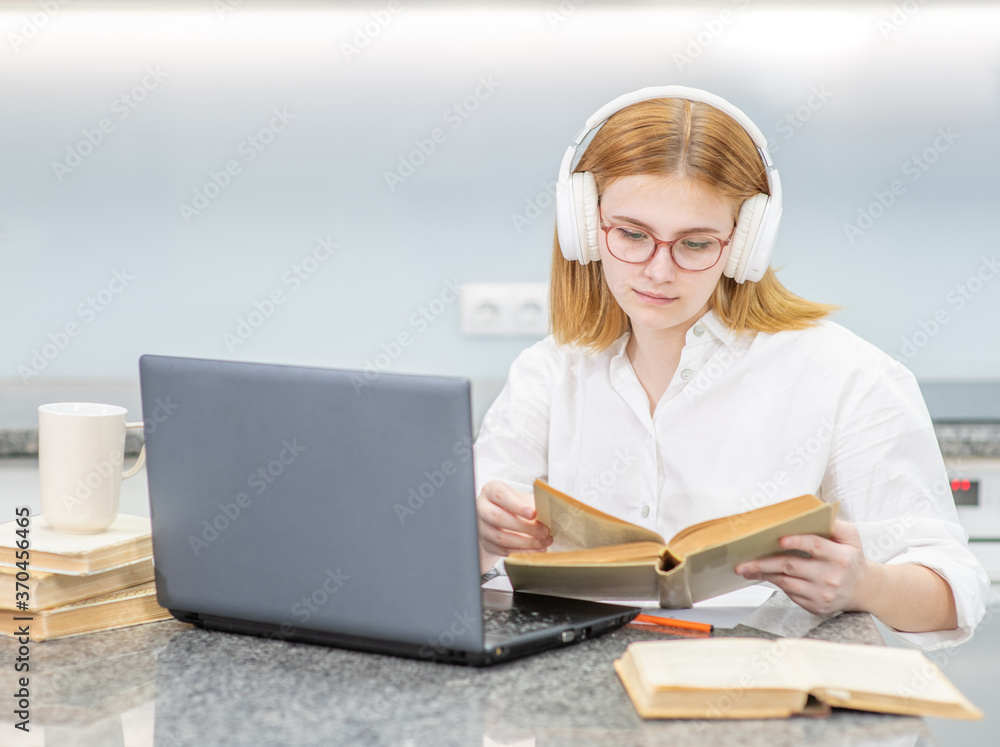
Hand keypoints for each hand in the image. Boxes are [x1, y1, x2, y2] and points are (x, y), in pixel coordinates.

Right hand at [476, 480, 551, 568]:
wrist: (500, 514)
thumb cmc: (513, 503)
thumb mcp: (522, 497)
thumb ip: (532, 503)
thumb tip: (547, 513)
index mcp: (490, 491)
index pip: (501, 496)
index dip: (517, 506)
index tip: (533, 514)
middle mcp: (482, 508)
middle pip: (498, 518)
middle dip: (524, 527)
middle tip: (544, 532)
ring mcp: (481, 528)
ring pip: (501, 538)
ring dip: (525, 543)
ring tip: (543, 542)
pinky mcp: (487, 544)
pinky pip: (503, 550)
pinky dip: (521, 552)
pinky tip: (535, 549)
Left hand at [734, 520, 876, 616]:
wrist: (863, 589)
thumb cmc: (851, 558)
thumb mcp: (851, 538)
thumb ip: (834, 524)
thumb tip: (811, 514)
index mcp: (840, 557)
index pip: (815, 546)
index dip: (797, 542)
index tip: (779, 539)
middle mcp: (831, 577)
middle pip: (791, 566)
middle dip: (763, 563)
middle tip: (743, 563)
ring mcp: (823, 594)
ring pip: (786, 582)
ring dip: (764, 574)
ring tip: (747, 568)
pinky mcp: (816, 606)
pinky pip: (790, 593)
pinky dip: (776, 583)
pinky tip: (764, 576)